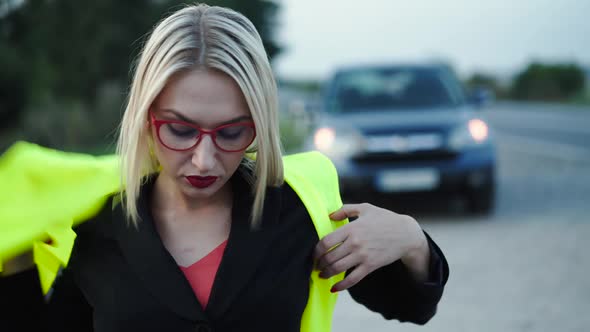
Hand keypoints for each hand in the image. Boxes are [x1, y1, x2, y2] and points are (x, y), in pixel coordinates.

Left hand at [313, 203, 429, 291]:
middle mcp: (355, 242)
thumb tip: (329, 215)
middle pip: (330, 257)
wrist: (406, 234)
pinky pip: (353, 279)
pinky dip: (341, 286)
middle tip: (316, 266)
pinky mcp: (370, 266)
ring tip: (322, 275)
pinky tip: (333, 288)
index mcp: (351, 228)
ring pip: (338, 269)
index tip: (314, 254)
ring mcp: (363, 255)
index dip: (316, 251)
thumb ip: (345, 209)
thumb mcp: (366, 208)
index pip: (326, 242)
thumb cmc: (385, 219)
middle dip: (319, 264)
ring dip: (326, 274)